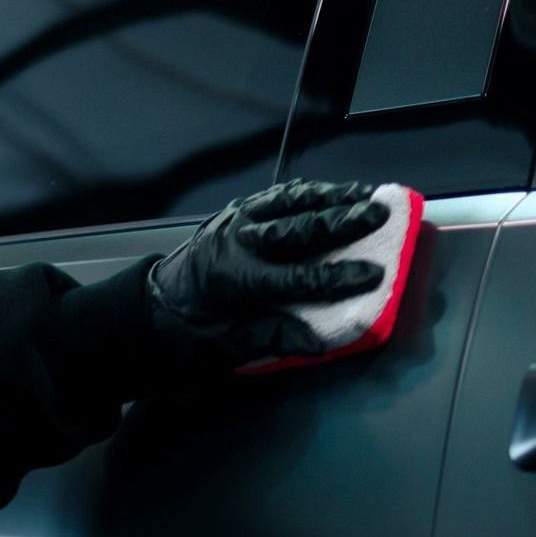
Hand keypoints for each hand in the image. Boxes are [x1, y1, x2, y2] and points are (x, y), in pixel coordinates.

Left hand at [146, 179, 390, 363]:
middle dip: (342, 221)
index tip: (374, 274)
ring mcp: (234, 221)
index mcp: (234, 281)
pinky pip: (275, 196)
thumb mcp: (228, 345)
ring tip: (367, 194)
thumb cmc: (195, 330)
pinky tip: (333, 191)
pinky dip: (307, 192)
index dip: (337, 278)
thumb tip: (319, 340)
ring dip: (330, 197)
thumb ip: (273, 338)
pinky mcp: (234, 211)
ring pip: (287, 202)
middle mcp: (235, 244)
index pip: (297, 279)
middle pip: (297, 229)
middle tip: (380, 214)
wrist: (155, 303)